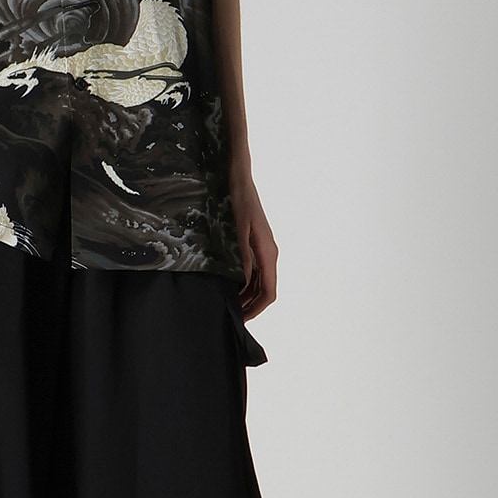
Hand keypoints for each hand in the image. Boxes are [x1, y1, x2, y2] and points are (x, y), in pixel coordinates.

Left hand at [231, 173, 277, 323]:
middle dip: (250, 305)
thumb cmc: (239, 201)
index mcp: (268, 253)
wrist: (240, 179)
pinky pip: (254, 270)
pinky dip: (244, 282)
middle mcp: (269, 253)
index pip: (269, 291)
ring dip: (246, 295)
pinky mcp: (256, 244)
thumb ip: (241, 257)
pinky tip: (229, 285)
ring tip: (228, 303)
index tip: (241, 319)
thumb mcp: (238, 231)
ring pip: (259, 281)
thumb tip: (242, 283)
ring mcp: (263, 249)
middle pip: (265, 289)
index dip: (257, 308)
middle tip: (231, 315)